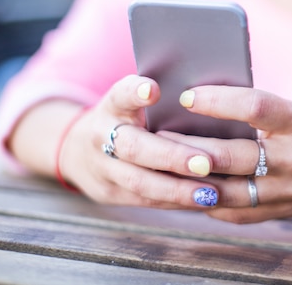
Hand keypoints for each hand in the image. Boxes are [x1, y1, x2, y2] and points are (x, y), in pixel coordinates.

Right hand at [58, 75, 231, 209]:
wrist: (77, 149)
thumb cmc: (127, 118)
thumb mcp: (133, 102)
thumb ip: (162, 100)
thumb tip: (213, 98)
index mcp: (112, 105)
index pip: (120, 94)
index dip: (135, 92)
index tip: (153, 89)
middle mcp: (102, 135)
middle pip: (133, 146)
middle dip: (171, 156)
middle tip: (205, 163)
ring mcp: (102, 168)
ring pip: (138, 182)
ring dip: (177, 190)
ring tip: (210, 194)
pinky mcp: (109, 194)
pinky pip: (145, 201)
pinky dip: (175, 202)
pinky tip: (202, 203)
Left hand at [163, 85, 291, 223]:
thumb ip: (266, 115)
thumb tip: (214, 109)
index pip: (254, 106)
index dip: (217, 99)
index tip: (187, 94)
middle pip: (230, 155)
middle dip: (188, 146)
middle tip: (158, 134)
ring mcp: (290, 191)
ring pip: (227, 191)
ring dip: (191, 179)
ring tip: (165, 165)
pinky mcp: (286, 211)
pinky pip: (238, 212)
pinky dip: (212, 202)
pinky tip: (193, 189)